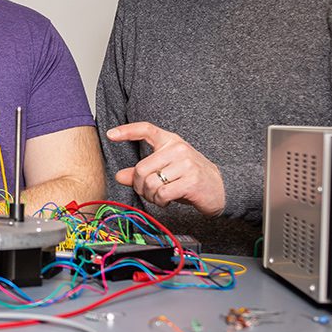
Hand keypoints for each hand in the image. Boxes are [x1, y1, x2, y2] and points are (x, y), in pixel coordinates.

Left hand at [105, 122, 225, 215]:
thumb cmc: (190, 178)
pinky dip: (160, 201)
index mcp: (171, 141)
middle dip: (140, 187)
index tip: (110, 134)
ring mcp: (185, 163)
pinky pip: (162, 193)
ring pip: (151, 183)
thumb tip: (120, 176)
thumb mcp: (166, 171)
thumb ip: (142, 172)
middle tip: (149, 193)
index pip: (146, 130)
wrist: (221, 189)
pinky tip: (167, 200)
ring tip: (160, 197)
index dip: (127, 131)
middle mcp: (178, 148)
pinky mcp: (190, 180)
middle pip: (141, 169)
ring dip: (151, 196)